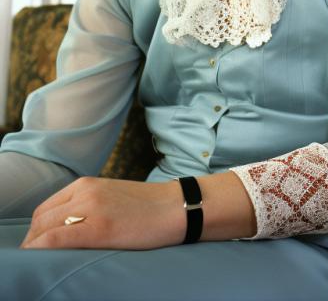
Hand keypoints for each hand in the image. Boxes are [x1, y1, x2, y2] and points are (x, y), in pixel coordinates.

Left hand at [21, 177, 184, 249]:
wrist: (176, 207)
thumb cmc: (148, 207)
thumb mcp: (112, 196)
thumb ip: (88, 204)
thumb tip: (63, 226)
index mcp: (88, 183)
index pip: (46, 208)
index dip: (38, 230)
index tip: (39, 245)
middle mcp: (85, 192)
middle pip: (41, 219)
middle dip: (33, 240)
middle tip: (39, 257)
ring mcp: (91, 208)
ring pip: (44, 229)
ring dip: (36, 246)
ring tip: (43, 261)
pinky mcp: (97, 227)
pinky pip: (55, 239)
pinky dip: (41, 249)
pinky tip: (43, 258)